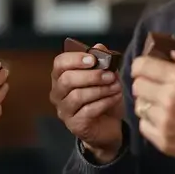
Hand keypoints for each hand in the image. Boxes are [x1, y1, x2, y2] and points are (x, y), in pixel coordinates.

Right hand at [50, 45, 123, 162]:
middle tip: (110, 75)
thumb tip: (99, 47)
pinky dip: (104, 102)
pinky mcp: (75, 125)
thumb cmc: (103, 98)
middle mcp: (58, 94)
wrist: (109, 126)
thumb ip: (102, 61)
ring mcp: (64, 111)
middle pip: (67, 80)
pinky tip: (115, 98)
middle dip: (91, 76)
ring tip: (116, 87)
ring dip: (100, 89)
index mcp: (62, 77)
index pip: (59, 63)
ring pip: (77, 96)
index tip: (93, 59)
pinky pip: (87, 111)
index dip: (75, 59)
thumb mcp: (106, 77)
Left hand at [130, 50, 174, 173]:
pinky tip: (165, 121)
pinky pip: (143, 125)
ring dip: (148, 103)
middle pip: (137, 85)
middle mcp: (167, 99)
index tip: (147, 68)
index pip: (141, 66)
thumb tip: (172, 54)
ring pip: (138, 106)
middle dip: (145, 83)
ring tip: (163, 105)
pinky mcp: (162, 141)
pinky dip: (150, 121)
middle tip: (158, 87)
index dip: (141, 65)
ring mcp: (163, 122)